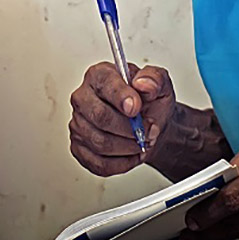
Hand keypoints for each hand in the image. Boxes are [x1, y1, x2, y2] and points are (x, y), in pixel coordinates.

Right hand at [68, 61, 175, 176]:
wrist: (150, 125)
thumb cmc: (150, 104)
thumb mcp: (160, 84)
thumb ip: (154, 79)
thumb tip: (143, 84)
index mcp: (99, 76)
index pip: (105, 86)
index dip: (122, 98)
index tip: (137, 109)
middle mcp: (83, 98)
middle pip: (100, 117)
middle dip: (130, 129)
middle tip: (147, 130)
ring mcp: (78, 124)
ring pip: (100, 143)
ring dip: (128, 147)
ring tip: (141, 142)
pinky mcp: (79, 148)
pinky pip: (99, 163)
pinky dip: (121, 164)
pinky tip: (130, 154)